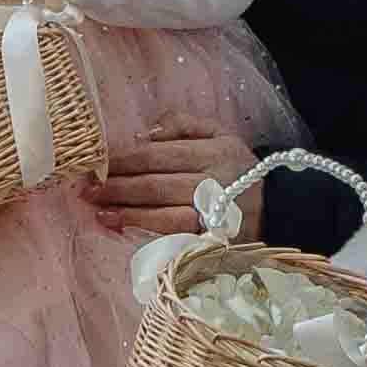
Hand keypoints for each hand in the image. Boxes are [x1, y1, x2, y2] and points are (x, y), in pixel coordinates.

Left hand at [81, 123, 274, 233]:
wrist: (279, 208)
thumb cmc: (239, 169)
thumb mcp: (221, 135)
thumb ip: (184, 126)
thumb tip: (144, 133)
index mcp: (214, 152)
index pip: (157, 155)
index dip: (124, 160)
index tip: (97, 164)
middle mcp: (214, 182)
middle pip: (155, 184)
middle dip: (117, 187)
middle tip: (86, 189)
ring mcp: (213, 214)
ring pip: (162, 213)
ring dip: (126, 212)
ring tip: (99, 211)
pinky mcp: (212, 240)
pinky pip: (173, 236)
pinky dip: (145, 231)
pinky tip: (123, 228)